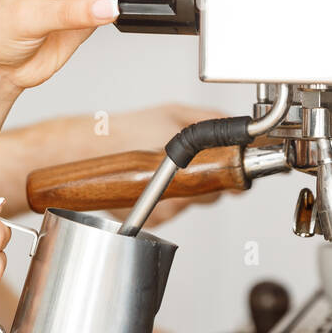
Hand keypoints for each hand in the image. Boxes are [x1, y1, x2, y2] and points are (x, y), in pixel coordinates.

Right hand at [90, 103, 226, 225]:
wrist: (92, 149)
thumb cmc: (128, 131)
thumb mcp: (175, 113)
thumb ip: (212, 119)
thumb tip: (239, 131)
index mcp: (187, 167)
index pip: (227, 182)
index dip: (230, 174)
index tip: (228, 167)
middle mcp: (176, 194)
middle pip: (211, 194)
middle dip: (206, 178)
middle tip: (189, 161)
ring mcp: (164, 210)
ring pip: (191, 203)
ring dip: (184, 188)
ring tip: (164, 168)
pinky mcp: (153, 219)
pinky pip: (172, 210)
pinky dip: (167, 197)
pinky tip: (152, 180)